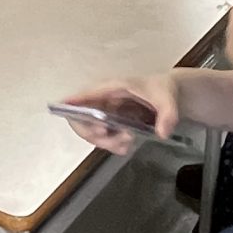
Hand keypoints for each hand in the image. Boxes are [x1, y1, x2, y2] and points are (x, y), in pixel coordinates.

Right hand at [54, 75, 179, 154]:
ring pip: (90, 130)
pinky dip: (110, 144)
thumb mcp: (168, 100)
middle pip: (81, 117)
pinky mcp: (109, 121)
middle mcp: (104, 99)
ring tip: (127, 142)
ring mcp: (105, 111)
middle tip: (108, 137)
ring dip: (105, 142)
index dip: (73, 104)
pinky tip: (126, 145)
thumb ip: (168, 115)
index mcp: (113, 87)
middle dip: (91, 133)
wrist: (168, 94)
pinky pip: (100, 136)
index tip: (63, 110)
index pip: (87, 94)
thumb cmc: (163, 90)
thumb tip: (162, 133)